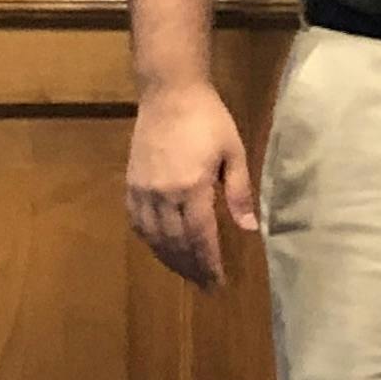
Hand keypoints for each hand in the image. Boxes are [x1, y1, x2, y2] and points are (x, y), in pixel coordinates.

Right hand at [125, 82, 256, 290]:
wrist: (169, 94)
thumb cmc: (209, 120)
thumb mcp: (234, 153)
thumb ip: (239, 193)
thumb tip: (249, 228)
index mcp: (192, 188)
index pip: (200, 237)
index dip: (209, 262)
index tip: (217, 281)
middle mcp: (163, 194)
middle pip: (176, 242)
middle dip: (190, 267)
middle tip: (204, 285)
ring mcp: (143, 190)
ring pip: (153, 236)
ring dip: (169, 258)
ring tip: (185, 273)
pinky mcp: (131, 183)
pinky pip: (137, 221)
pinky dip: (149, 240)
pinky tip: (160, 248)